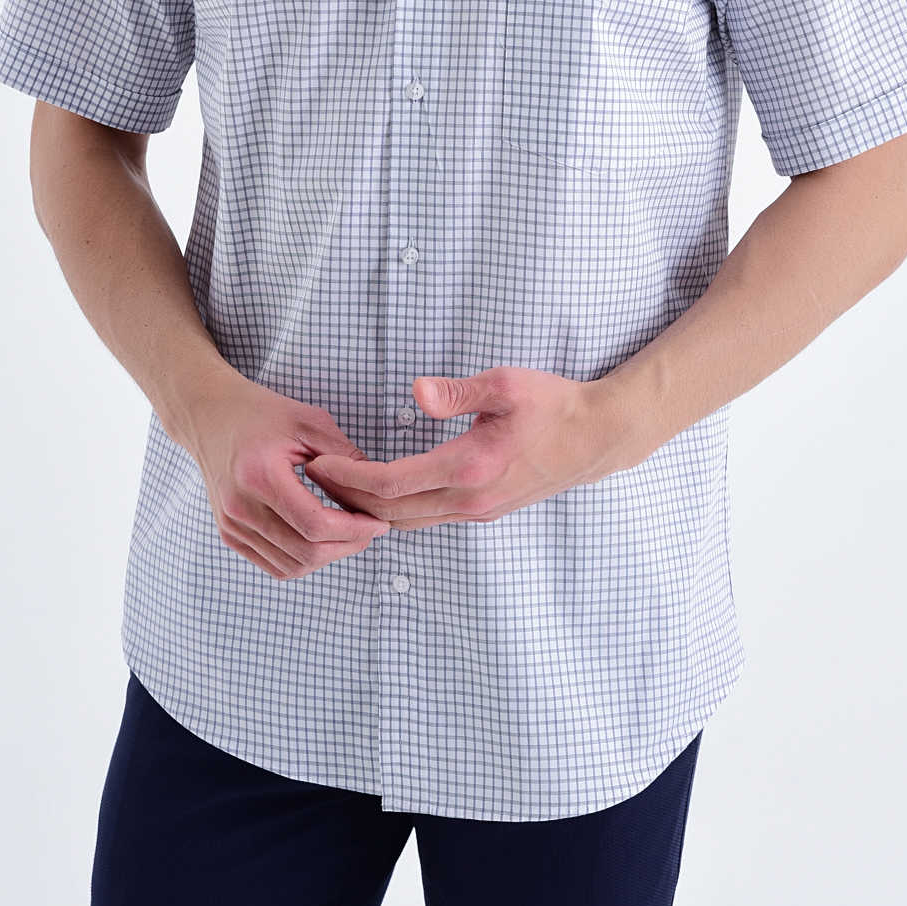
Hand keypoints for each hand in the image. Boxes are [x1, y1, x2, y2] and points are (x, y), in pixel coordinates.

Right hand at [182, 374, 392, 579]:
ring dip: (327, 557)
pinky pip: (274, 565)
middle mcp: (240, 508)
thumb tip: (376, 490)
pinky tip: (323, 540)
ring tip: (351, 534)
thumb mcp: (308, 421)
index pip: (314, 524)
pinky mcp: (230, 534)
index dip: (354, 530)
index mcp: (260, 476)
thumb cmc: (260, 412)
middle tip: (371, 531)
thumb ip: (344, 455)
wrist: (211, 416)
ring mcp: (232, 525)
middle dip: (347, 546)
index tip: (379, 522)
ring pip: (290, 566)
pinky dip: (304, 560)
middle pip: (305, 552)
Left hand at [303, 367, 628, 529]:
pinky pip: (428, 517)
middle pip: (390, 512)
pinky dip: (395, 509)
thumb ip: (456, 390)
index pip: (390, 484)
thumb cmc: (553, 404)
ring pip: (408, 521)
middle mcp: (470, 500)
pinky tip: (379, 492)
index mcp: (469, 467)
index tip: (317, 461)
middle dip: (345, 497)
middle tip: (310, 478)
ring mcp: (478, 510)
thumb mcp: (506, 383)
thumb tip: (414, 391)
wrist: (596, 438)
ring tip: (335, 485)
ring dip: (368, 508)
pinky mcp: (484, 511)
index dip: (347, 476)